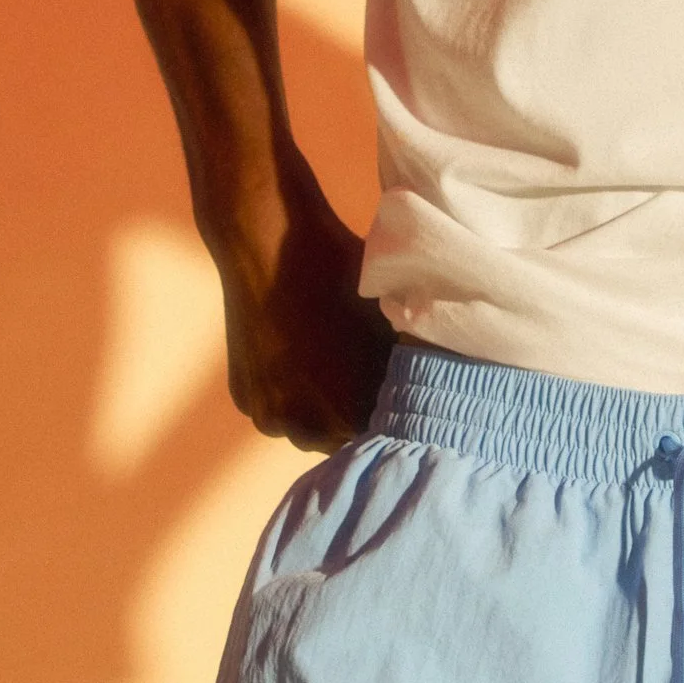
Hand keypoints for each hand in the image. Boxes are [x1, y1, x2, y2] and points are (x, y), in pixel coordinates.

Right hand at [214, 163, 395, 452]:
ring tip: (328, 367)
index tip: (403, 390)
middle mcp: (310, 426)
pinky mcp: (245, 400)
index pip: (387, 435)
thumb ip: (409, 365)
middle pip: (344, 436)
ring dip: (319, 409)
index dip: (397, 411)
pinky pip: (276, 410)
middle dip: (355, 412)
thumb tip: (438, 385)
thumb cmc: (342, 275)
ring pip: (306, 428)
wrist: (267, 245)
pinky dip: (288, 393)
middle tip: (364, 378)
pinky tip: (297, 357)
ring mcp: (273, 416)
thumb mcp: (391, 322)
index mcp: (354, 411)